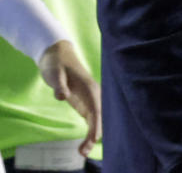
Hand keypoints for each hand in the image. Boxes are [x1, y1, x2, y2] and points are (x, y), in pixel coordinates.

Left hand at [37, 40, 101, 156]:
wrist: (57, 55)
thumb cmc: (57, 64)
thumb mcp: (55, 73)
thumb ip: (59, 85)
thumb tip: (62, 96)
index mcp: (90, 88)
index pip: (96, 109)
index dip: (97, 124)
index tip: (94, 138)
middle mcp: (94, 95)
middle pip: (99, 118)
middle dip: (94, 135)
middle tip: (83, 151)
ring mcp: (90, 100)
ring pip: (96, 121)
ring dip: (92, 136)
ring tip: (82, 152)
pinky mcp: (85, 103)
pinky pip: (91, 120)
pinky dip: (90, 132)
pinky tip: (86, 144)